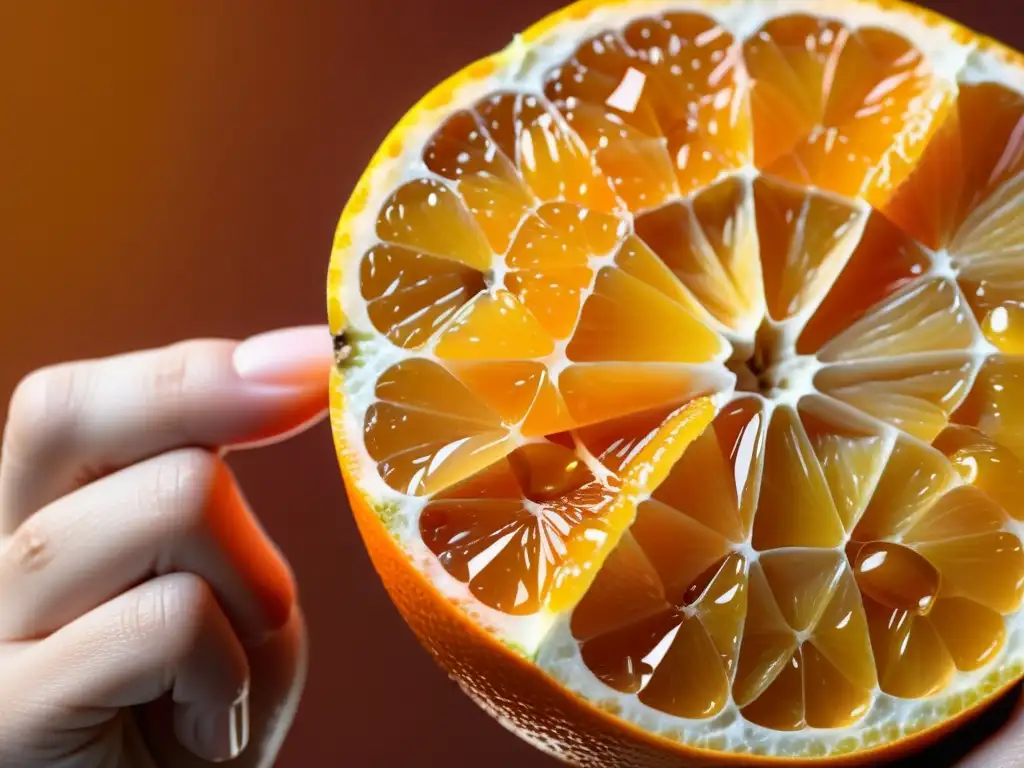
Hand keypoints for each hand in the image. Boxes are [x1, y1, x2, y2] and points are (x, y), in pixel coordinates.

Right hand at [0, 325, 331, 766]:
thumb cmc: (212, 706)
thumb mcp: (232, 582)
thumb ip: (222, 487)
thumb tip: (293, 357)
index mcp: (41, 523)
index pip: (73, 401)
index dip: (197, 367)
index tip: (320, 360)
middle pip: (70, 412)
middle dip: (213, 407)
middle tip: (301, 429)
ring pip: (168, 503)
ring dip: (249, 586)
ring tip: (230, 668)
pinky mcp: (5, 715)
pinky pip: (165, 621)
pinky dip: (225, 670)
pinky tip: (207, 724)